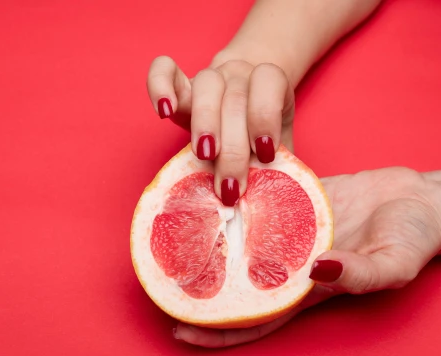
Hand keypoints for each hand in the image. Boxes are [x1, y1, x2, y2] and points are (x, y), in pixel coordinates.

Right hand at [147, 56, 294, 203]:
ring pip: (206, 84)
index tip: (265, 153)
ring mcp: (210, 76)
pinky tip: (164, 111)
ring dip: (206, 122)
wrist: (246, 114)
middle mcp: (240, 74)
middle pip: (235, 99)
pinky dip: (160, 86)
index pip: (269, 81)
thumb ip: (280, 169)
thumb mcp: (280, 152)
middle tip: (230, 187)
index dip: (266, 115)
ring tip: (204, 155)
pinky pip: (164, 70)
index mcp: (270, 83)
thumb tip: (275, 201)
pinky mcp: (180, 85)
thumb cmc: (262, 140)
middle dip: (233, 148)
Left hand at [174, 167, 440, 347]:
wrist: (423, 203)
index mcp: (305, 291)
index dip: (216, 331)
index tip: (178, 331)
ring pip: (239, 242)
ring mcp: (289, 234)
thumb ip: (359, 273)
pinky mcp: (295, 202)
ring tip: (167, 235)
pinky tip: (204, 189)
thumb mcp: (393, 265)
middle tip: (156, 280)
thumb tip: (316, 270)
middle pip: (234, 284)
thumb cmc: (413, 241)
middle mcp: (289, 265)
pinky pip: (257, 203)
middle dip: (197, 288)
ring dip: (207, 242)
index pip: (253, 318)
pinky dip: (232, 200)